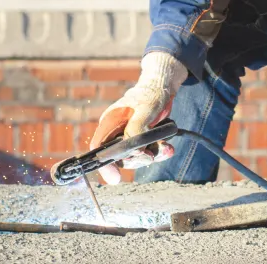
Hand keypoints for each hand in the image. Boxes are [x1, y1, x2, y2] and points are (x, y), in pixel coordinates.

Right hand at [87, 52, 187, 183]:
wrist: (162, 90)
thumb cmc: (150, 95)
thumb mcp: (145, 110)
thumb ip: (136, 128)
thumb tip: (133, 150)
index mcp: (110, 123)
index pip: (98, 147)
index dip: (104, 164)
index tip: (115, 177)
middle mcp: (116, 132)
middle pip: (119, 157)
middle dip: (137, 159)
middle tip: (151, 155)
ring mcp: (128, 137)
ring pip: (135, 157)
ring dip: (152, 155)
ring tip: (166, 147)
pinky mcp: (141, 140)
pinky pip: (147, 153)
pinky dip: (158, 152)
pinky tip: (168, 148)